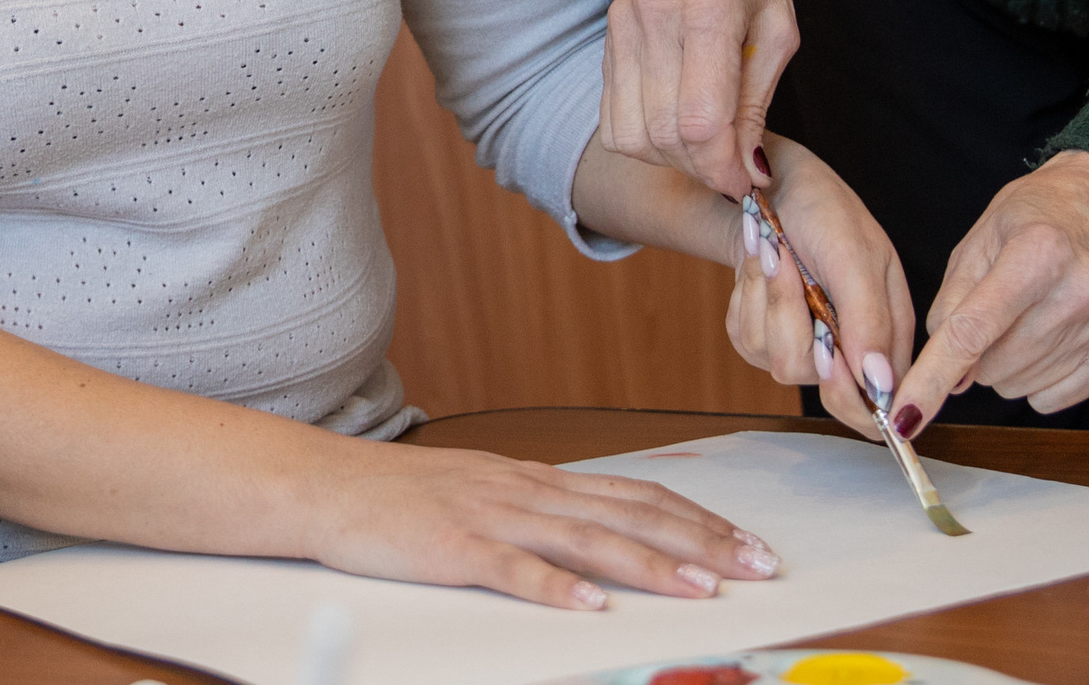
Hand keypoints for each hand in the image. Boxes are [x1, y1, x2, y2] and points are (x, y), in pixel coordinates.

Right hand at [301, 441, 778, 608]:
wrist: (333, 484)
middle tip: (756, 567)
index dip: (700, 521)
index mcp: (543, 482)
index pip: (640, 496)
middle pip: (632, 515)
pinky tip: (591, 606)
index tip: (749, 546)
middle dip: (701, 542)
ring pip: (587, 540)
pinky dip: (555, 587)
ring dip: (649, 565)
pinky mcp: (455, 546)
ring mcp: (495, 516)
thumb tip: (609, 532)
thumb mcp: (494, 491)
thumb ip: (549, 511)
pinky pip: (513, 568)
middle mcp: (531, 491)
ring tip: (701, 587)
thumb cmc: (411, 496)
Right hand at [607, 0, 796, 197]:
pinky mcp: (608, 39)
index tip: (745, 181)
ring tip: (704, 149)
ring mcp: (624, 27)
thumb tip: (749, 170)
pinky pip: (613, 118)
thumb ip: (759, 102)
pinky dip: (644, 142)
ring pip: (632, 134)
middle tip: (730, 170)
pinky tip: (675, 131)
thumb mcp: (780, 29)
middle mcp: (656, 16)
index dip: (723, 167)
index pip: (703, 120)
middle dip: (702, 169)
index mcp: (709, 8)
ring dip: (671, 161)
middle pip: (665, 134)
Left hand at [726, 138, 912, 436]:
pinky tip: (760, 263)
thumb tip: (881, 382)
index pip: (881, 403)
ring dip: (769, 298)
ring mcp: (804, 344)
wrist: (771, 186)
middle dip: (799, 322)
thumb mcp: (854, 253)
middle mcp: (849, 347)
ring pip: (778, 361)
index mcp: (888, 331)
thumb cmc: (824, 210)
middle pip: (824, 387)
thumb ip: (870, 318)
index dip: (855, 396)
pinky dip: (748, 296)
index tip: (827, 349)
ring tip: (775, 251)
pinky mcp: (762, 336)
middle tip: (791, 270)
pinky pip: (748, 339)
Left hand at [885, 152, 1088, 433]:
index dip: (932, 378)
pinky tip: (1052, 335)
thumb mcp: (980, 239)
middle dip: (977, 354)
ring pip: (1021, 386)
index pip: (972, 332)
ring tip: (1025, 317)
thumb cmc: (1037, 216)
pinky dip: (1039, 378)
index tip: (905, 416)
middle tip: (993, 314)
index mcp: (1038, 251)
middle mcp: (1080, 288)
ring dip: (1007, 365)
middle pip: (994, 365)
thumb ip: (952, 303)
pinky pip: (1056, 398)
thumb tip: (945, 374)